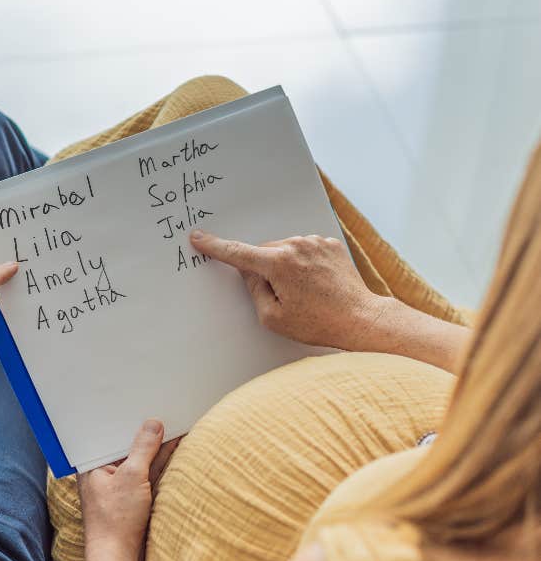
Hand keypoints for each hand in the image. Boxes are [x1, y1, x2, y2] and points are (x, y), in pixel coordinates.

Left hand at [78, 420, 179, 560]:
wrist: (116, 558)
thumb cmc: (115, 520)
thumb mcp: (131, 475)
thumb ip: (143, 448)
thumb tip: (153, 425)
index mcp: (92, 465)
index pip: (111, 435)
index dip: (129, 421)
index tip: (146, 406)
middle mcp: (103, 473)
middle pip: (127, 447)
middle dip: (146, 434)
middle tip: (165, 413)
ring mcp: (118, 486)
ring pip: (140, 460)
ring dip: (156, 448)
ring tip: (175, 426)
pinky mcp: (131, 498)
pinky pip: (146, 474)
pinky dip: (159, 463)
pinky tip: (173, 448)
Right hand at [190, 229, 388, 350]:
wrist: (360, 319)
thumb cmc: (318, 322)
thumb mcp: (273, 317)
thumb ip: (254, 290)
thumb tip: (250, 272)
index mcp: (279, 264)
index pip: (238, 253)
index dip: (215, 246)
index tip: (199, 237)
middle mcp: (297, 245)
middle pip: (264, 253)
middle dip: (265, 271)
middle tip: (282, 297)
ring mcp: (316, 242)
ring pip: (285, 250)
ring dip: (285, 267)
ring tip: (304, 293)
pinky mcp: (330, 244)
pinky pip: (305, 250)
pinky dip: (303, 264)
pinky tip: (315, 284)